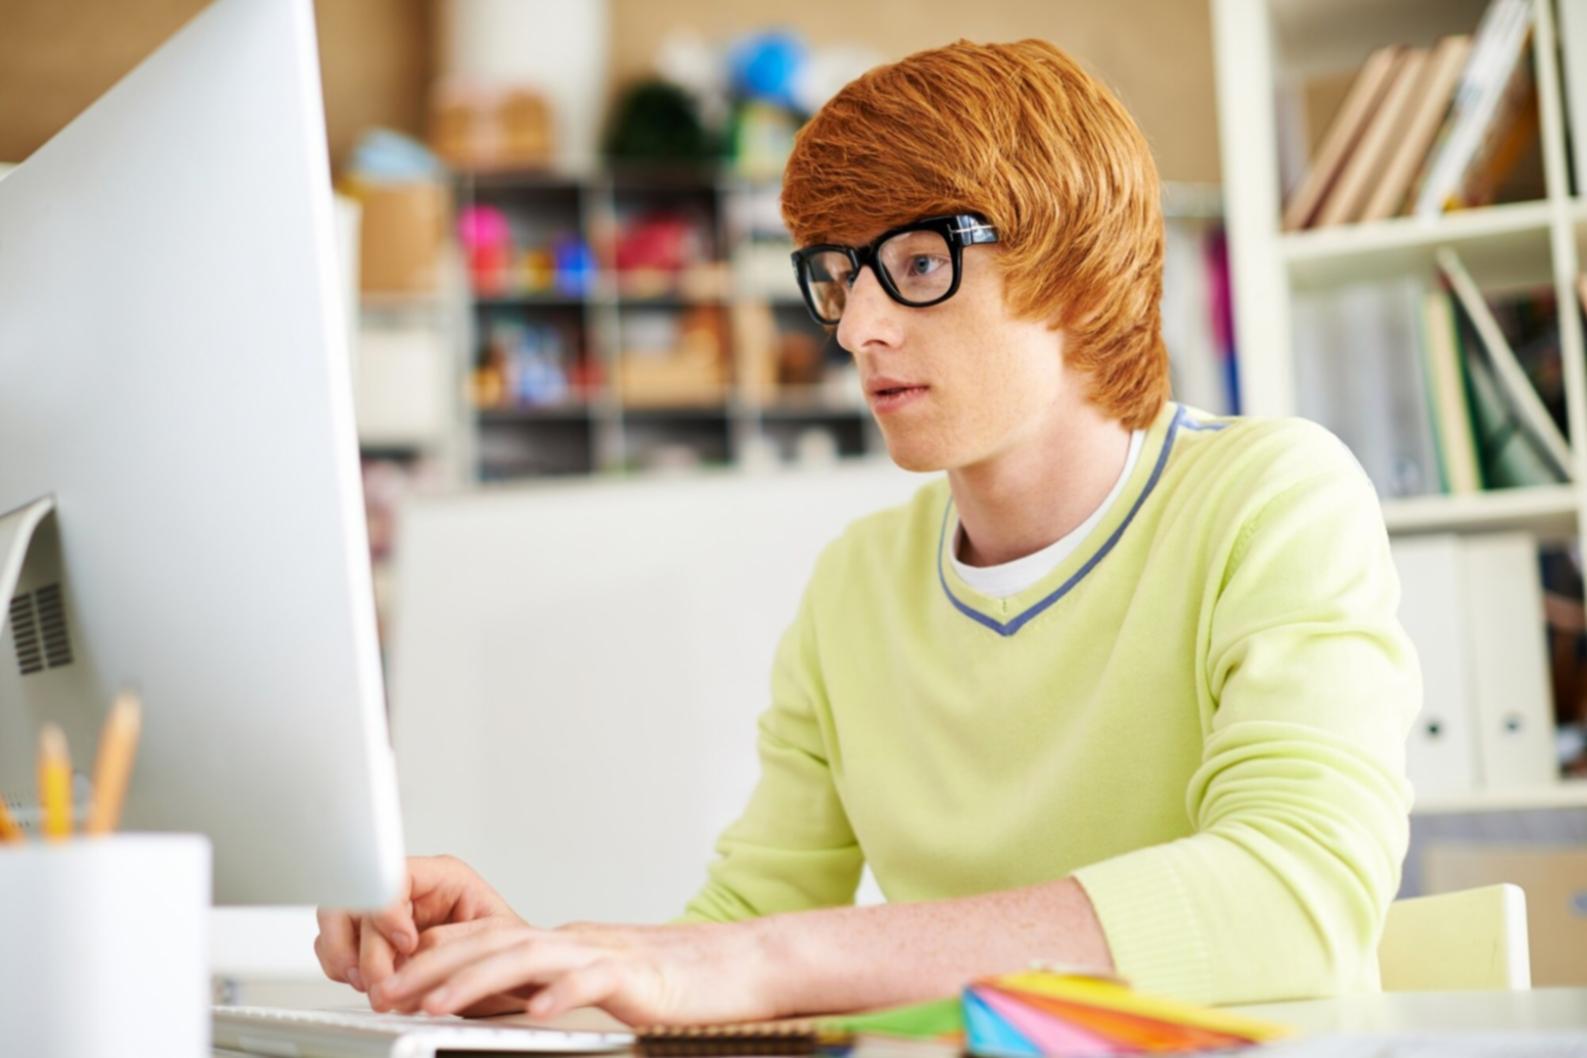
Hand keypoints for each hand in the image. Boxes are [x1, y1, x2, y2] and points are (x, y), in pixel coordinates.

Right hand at [314, 854, 528, 1014]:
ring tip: (371, 986)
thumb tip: (412, 950)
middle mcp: (410, 890)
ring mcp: (387, 914)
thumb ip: (451, 938)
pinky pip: (335, 945)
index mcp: (443, 876)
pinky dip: (341, 967)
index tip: (406, 945)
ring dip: (345, 957)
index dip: (389, 911)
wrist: (510, 977)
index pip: (395, 876)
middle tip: (381, 983)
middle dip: (366, 949)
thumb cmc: (507, 951)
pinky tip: (364, 983)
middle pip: (359, 901)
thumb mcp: (494, 937)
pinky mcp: (373, 940)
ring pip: (338, 920)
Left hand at [367, 919, 776, 1025]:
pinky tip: (534, 1015)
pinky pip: (592, 981)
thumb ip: (550, 985)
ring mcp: (604, 953)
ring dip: (476, 980)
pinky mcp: (638, 976)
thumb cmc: (673, 981)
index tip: (386, 982)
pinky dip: (560, 994)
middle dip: (433, 968)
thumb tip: (502, 1002)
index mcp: (561, 942)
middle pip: (491, 942)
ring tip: (437, 1005)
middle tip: (386, 994)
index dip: (432, 958)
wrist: (741, 967)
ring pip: (528, 956)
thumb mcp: (594, 980)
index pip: (484, 940)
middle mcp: (574, 939)